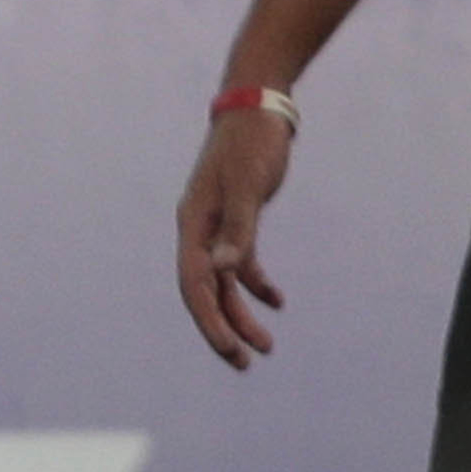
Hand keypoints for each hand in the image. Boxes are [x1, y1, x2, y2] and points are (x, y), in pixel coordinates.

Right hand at [174, 105, 295, 369]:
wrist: (258, 109)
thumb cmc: (251, 143)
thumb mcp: (249, 186)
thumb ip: (238, 230)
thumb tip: (224, 273)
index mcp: (193, 224)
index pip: (194, 284)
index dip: (210, 321)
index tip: (231, 350)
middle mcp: (198, 230)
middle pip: (205, 292)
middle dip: (224, 329)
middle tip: (246, 362)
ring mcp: (215, 227)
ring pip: (223, 283)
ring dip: (241, 314)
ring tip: (265, 347)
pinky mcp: (236, 220)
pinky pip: (241, 264)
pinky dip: (257, 284)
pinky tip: (277, 302)